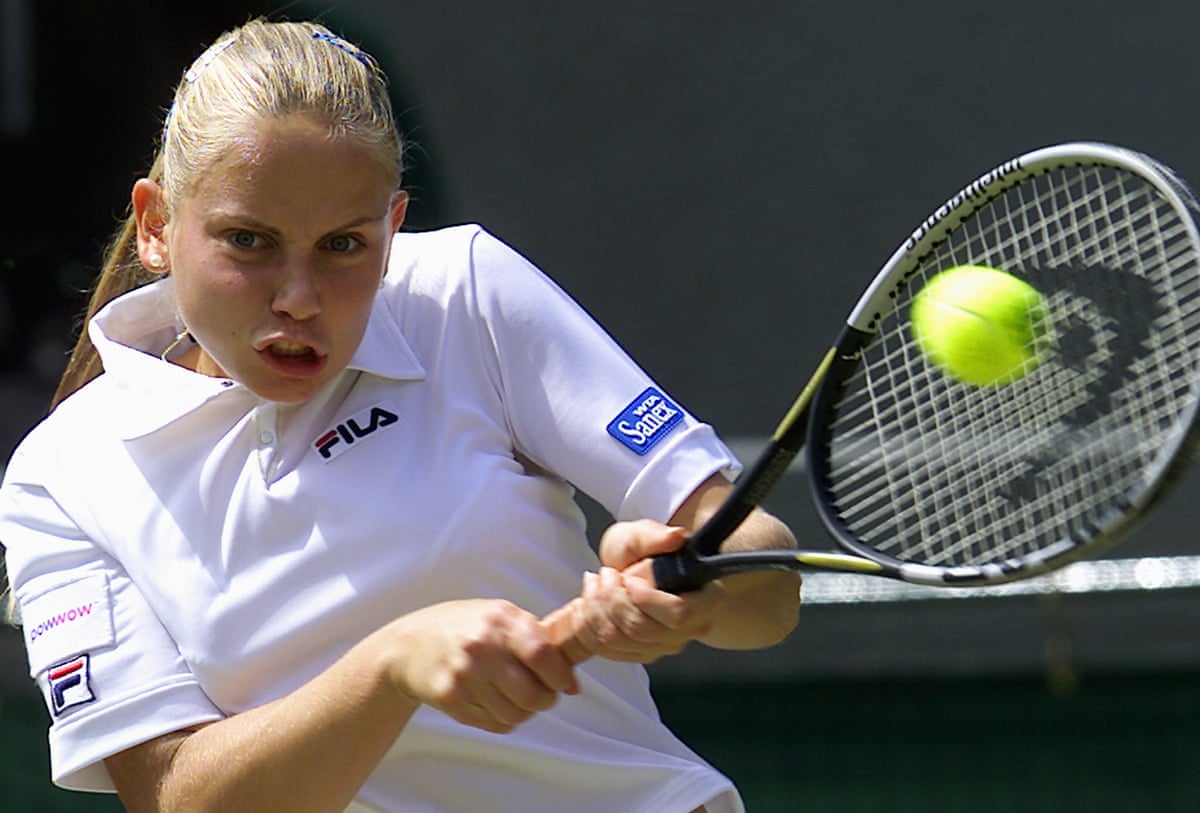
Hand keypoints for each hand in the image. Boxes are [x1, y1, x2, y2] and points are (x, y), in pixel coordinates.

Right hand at [381, 599, 578, 733]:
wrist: (410, 645)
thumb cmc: (465, 628)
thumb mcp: (499, 616)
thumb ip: (536, 639)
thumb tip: (571, 680)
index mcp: (500, 620)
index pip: (543, 654)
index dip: (561, 675)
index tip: (565, 683)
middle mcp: (481, 647)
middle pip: (533, 694)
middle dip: (545, 700)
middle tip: (542, 694)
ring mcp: (464, 675)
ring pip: (516, 714)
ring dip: (525, 712)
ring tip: (516, 696)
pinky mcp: (451, 699)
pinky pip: (495, 724)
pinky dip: (504, 719)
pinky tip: (495, 701)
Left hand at [542, 519, 727, 663]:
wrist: (632, 567)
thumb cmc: (644, 552)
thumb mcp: (644, 535)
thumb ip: (656, 536)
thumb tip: (674, 538)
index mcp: (705, 599)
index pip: (679, 614)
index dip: (647, 599)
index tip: (630, 579)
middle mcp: (689, 629)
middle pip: (640, 630)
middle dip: (612, 598)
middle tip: (607, 573)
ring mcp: (663, 645)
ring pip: (617, 640)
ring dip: (595, 607)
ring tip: (597, 583)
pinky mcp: (638, 654)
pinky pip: (602, 648)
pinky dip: (587, 622)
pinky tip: (589, 602)